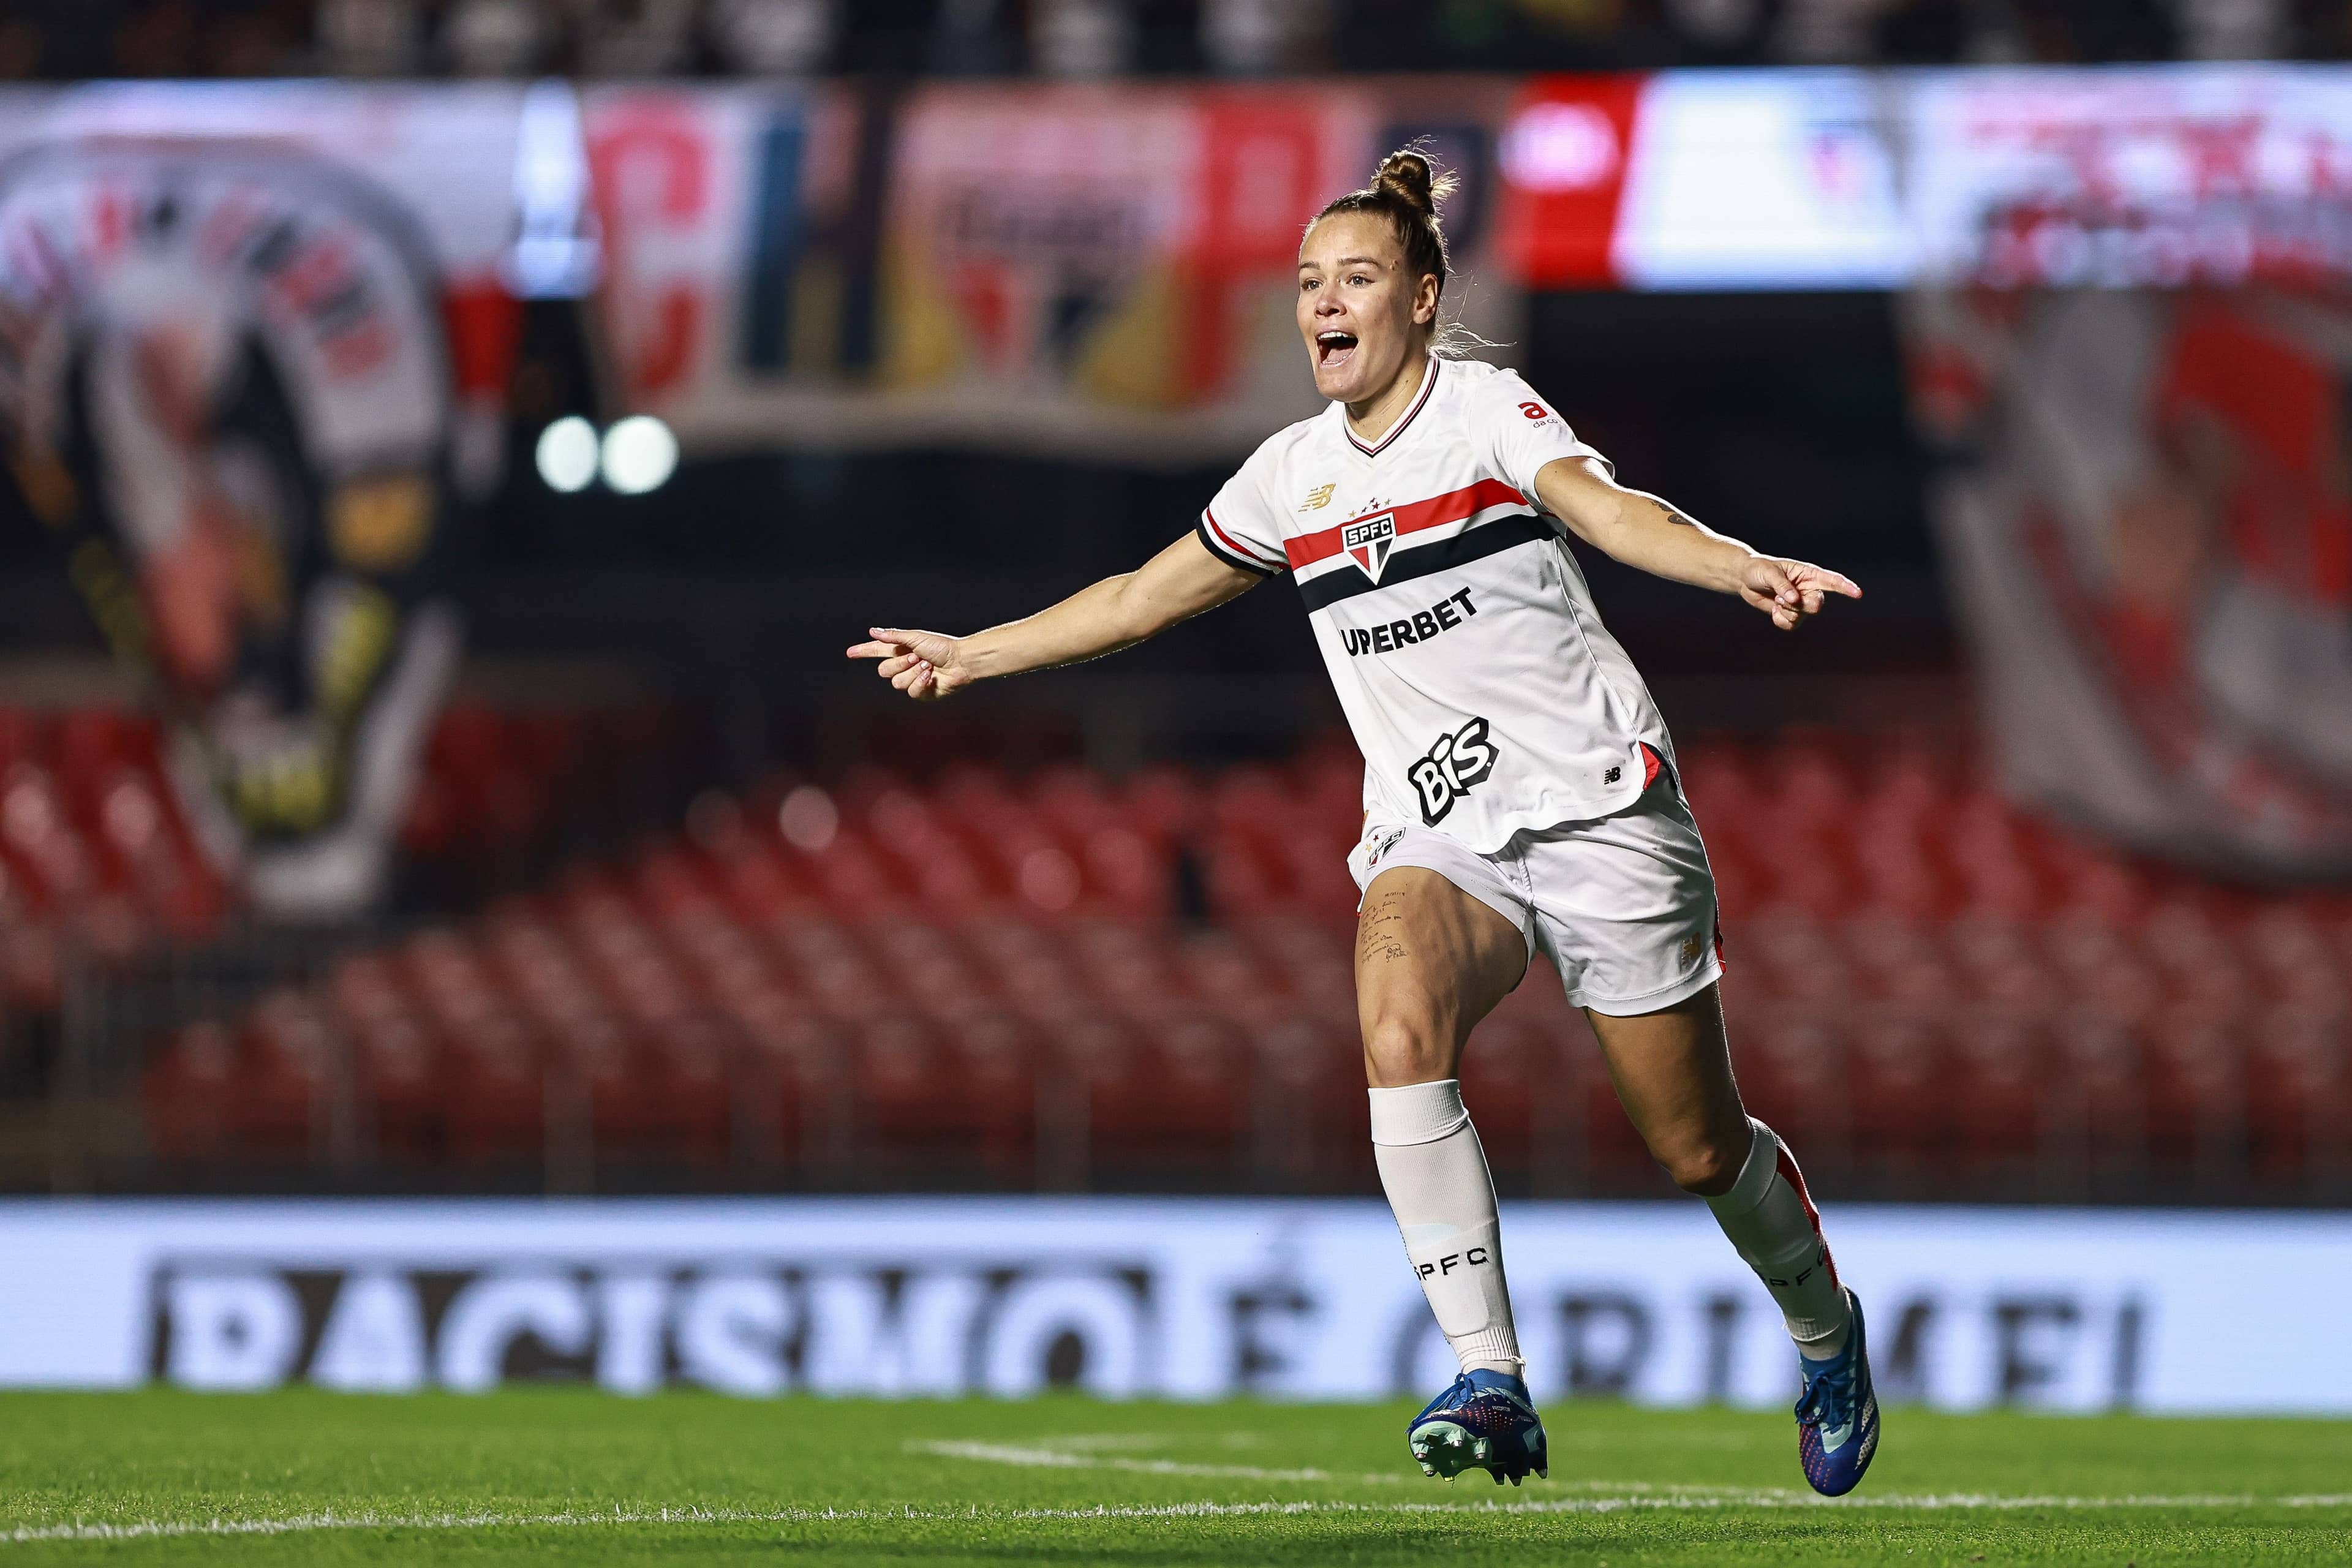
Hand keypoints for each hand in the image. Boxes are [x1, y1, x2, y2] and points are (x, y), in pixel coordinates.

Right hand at [846, 627, 972, 700]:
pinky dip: (920, 683)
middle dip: (899, 664)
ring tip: (927, 665)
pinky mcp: (921, 693)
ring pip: (896, 683)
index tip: (850, 652)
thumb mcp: (915, 637)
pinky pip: (911, 692)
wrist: (961, 661)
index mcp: (901, 650)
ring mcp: (911, 680)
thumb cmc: (942, 646)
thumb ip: (893, 636)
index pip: (877, 651)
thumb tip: (873, 631)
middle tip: (916, 657)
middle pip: (883, 671)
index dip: (864, 651)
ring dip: (912, 673)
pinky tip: (930, 676)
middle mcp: (904, 665)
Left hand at [1737, 558, 1861, 630]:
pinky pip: (1791, 625)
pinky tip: (1774, 610)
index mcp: (1809, 574)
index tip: (1857, 593)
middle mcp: (1809, 589)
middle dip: (1801, 606)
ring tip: (1777, 600)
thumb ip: (1782, 585)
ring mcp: (1801, 603)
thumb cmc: (1759, 569)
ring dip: (1787, 612)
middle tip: (1784, 598)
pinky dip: (1780, 620)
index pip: (1832, 581)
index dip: (1846, 587)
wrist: (1746, 579)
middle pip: (1817, 604)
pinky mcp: (1791, 614)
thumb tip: (1794, 599)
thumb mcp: (1768, 573)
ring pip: (1803, 616)